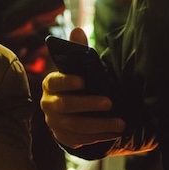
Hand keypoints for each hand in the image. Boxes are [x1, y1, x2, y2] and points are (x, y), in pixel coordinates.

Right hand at [40, 28, 124, 147]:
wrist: (71, 113)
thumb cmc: (78, 86)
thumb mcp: (78, 69)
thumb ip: (77, 50)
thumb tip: (77, 30)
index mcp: (50, 84)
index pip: (55, 82)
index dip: (67, 81)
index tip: (84, 81)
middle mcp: (48, 104)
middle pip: (66, 106)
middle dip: (88, 104)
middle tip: (110, 102)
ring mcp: (54, 122)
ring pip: (75, 125)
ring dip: (99, 124)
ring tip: (120, 123)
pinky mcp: (64, 137)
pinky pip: (80, 139)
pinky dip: (98, 136)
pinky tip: (114, 132)